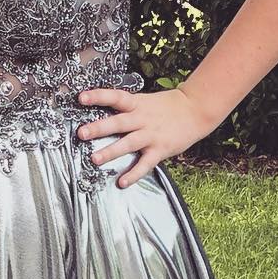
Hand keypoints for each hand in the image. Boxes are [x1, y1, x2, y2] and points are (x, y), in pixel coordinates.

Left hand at [75, 85, 219, 188]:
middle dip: (99, 128)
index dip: (98, 97)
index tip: (81, 98)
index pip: (115, 97)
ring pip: (128, 143)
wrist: (195, 110)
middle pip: (118, 123)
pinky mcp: (160, 150)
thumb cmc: (167, 107)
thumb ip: (127, 108)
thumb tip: (102, 110)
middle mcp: (142, 119)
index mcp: (137, 105)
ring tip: (95, 159)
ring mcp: (151, 135)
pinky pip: (145, 164)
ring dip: (111, 151)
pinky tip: (122, 182)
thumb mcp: (145, 101)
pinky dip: (133, 174)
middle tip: (82, 133)